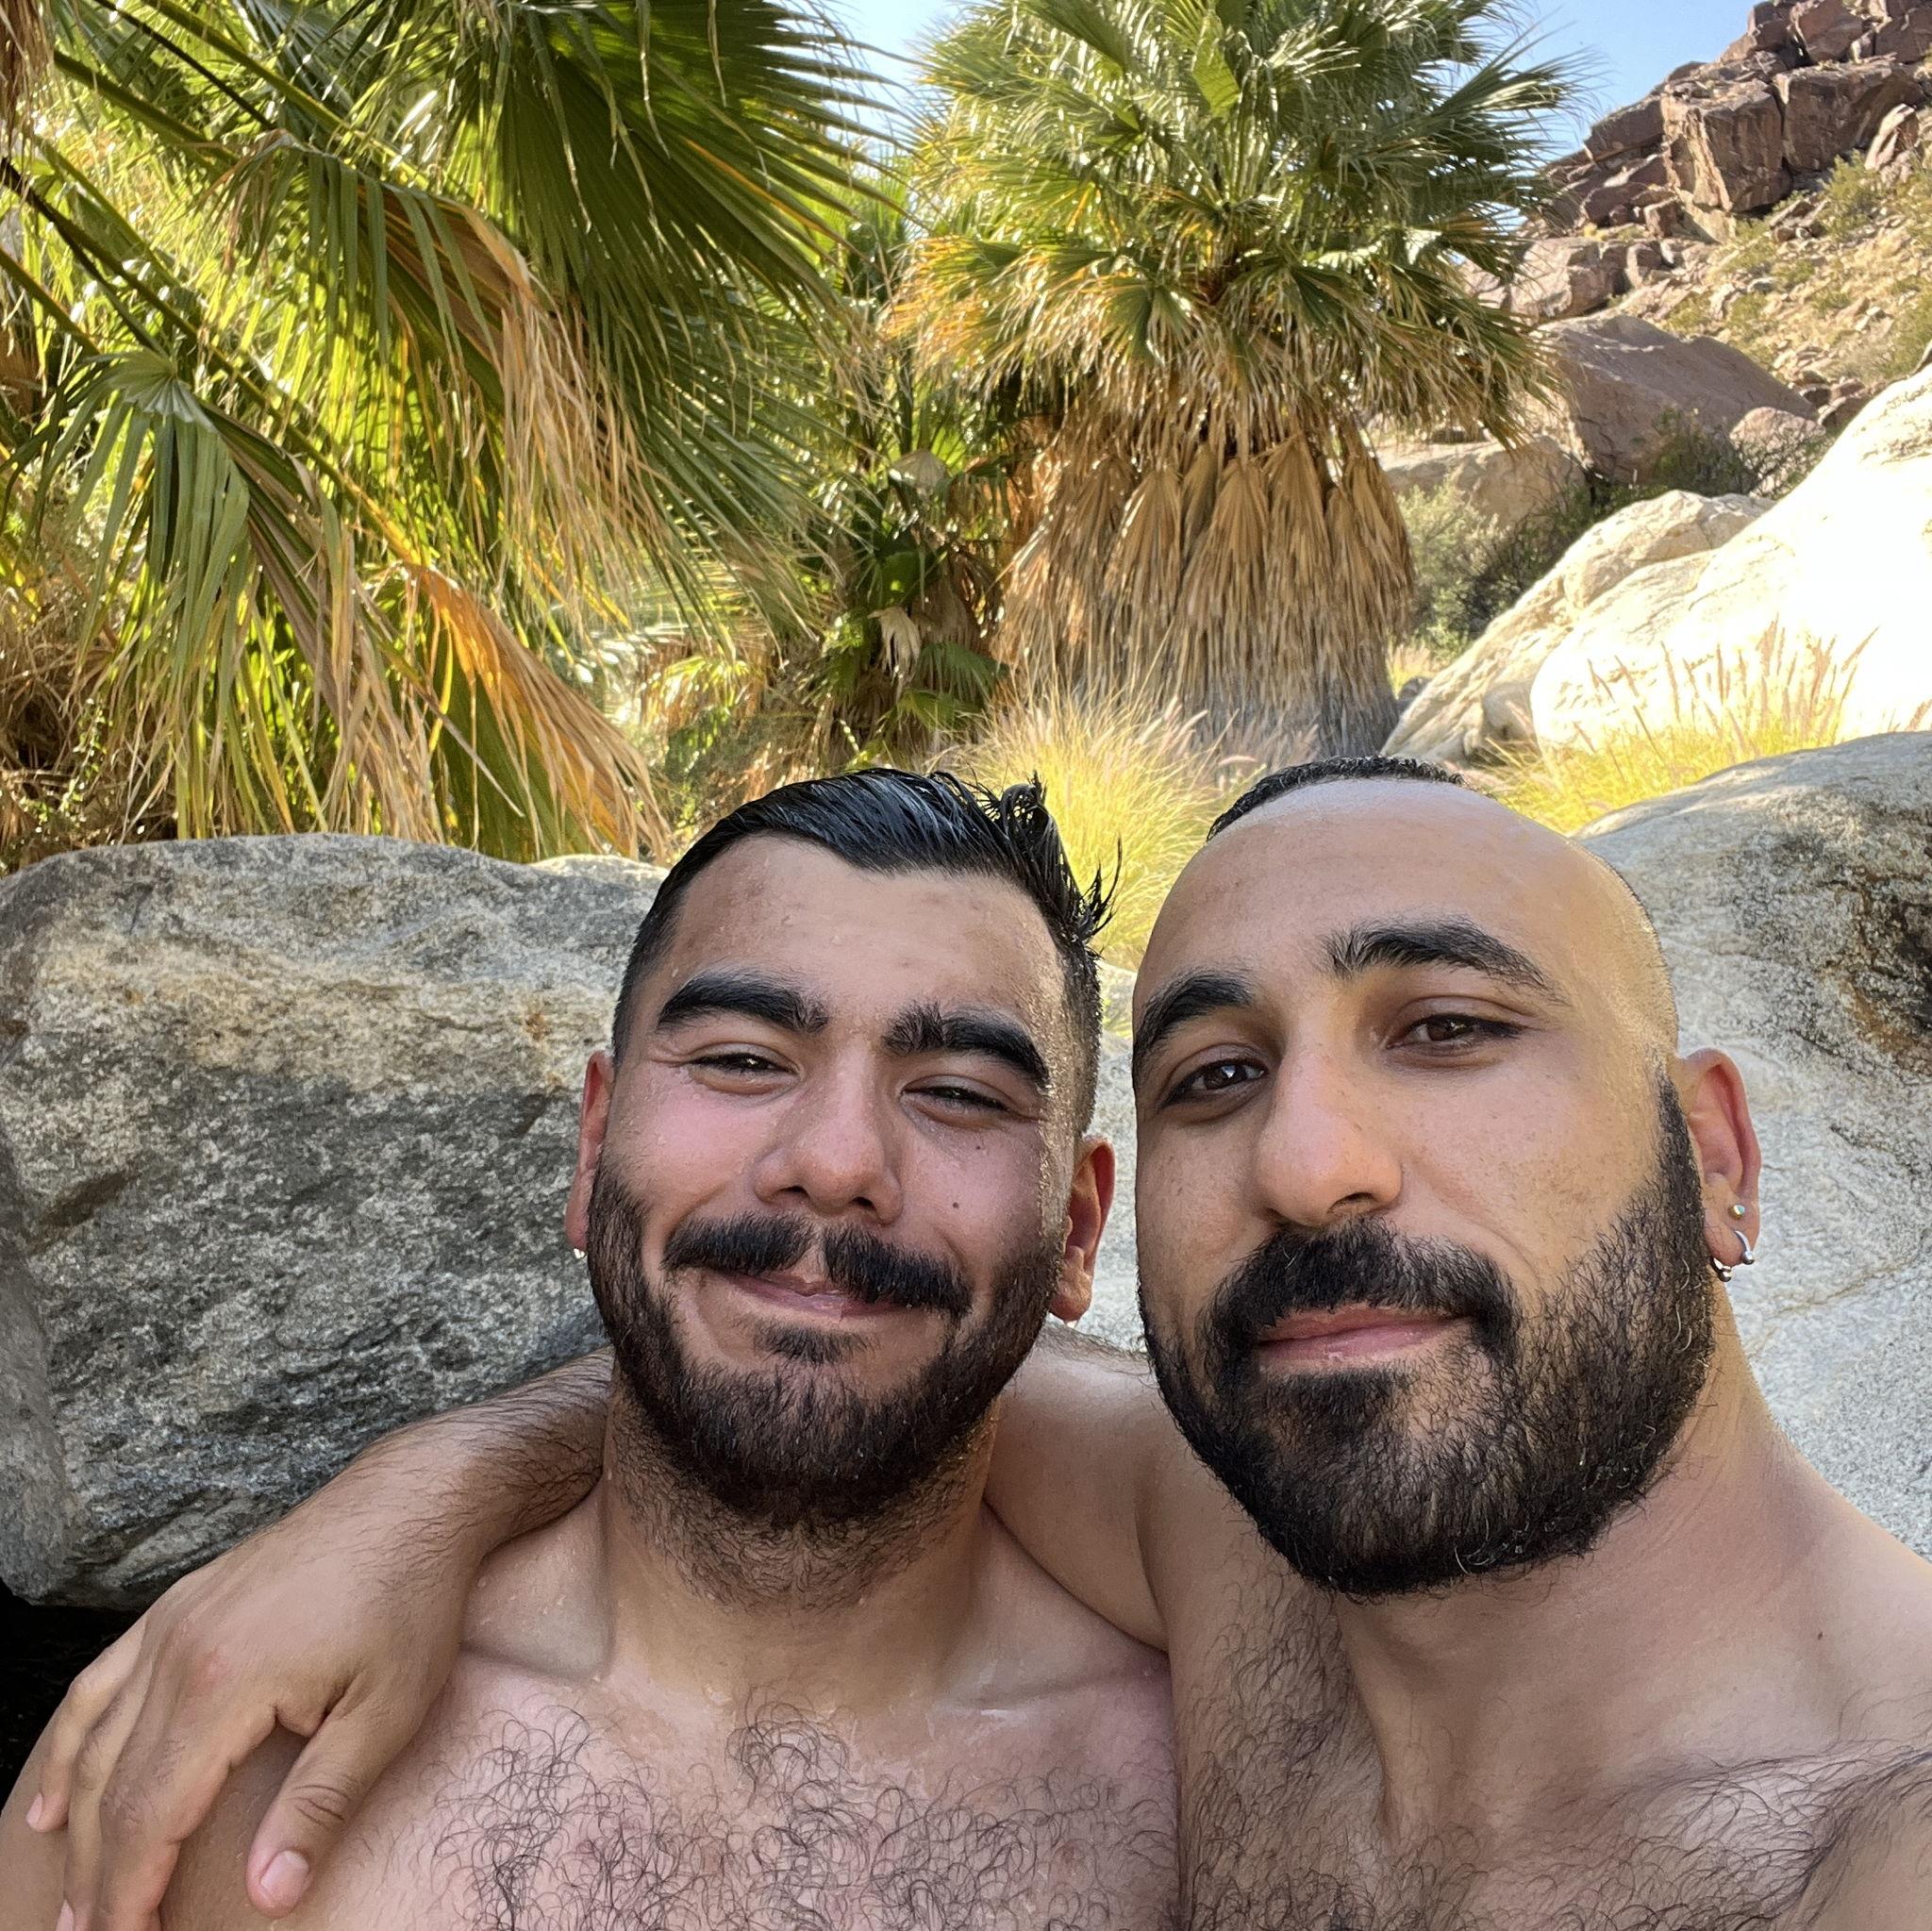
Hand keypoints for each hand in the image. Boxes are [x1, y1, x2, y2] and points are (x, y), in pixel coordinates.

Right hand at [27, 1480, 477, 1929]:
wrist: (414, 1500)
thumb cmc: (410, 1602)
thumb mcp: (387, 1712)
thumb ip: (321, 1805)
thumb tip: (271, 1894)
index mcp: (222, 1685)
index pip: (149, 1817)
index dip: (128, 1894)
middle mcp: (178, 1652)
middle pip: (112, 1788)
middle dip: (96, 1876)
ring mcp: (173, 1622)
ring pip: (95, 1738)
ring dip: (76, 1822)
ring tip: (71, 1897)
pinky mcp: (182, 1603)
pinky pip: (102, 1680)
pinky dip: (71, 1741)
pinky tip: (57, 1794)